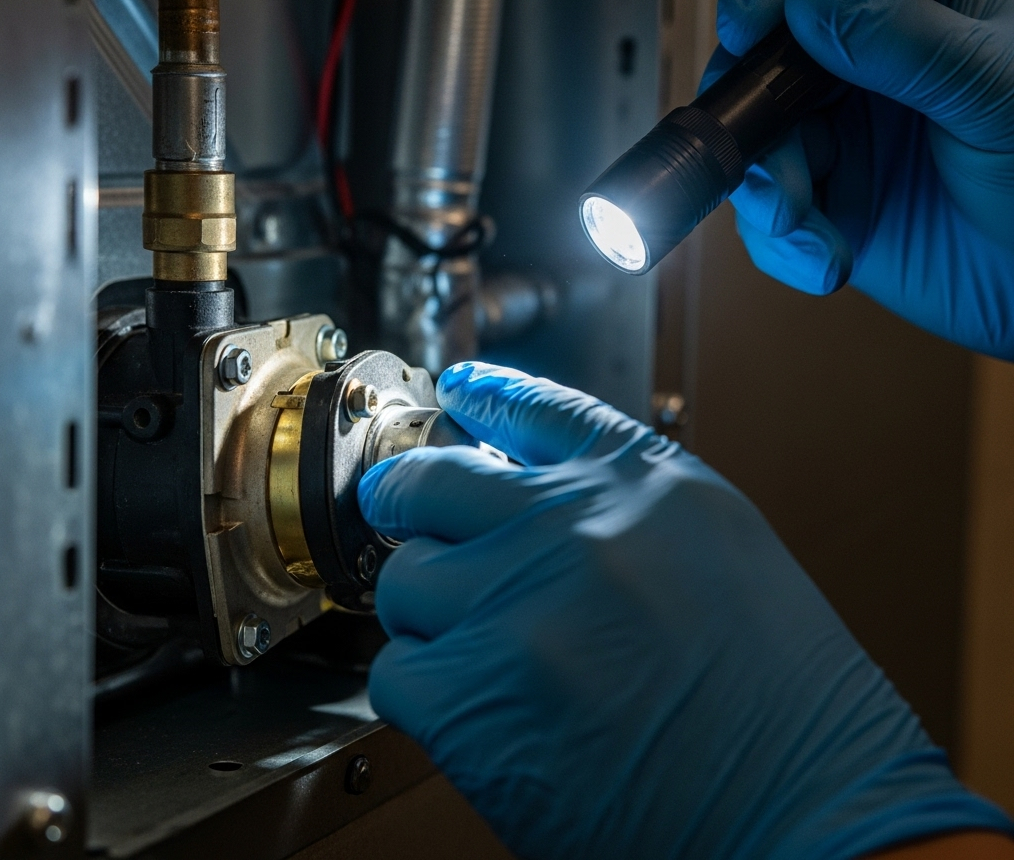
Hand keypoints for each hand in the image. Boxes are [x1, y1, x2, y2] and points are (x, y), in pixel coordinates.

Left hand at [359, 362, 1010, 858]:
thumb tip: (532, 486)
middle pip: (431, 480)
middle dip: (408, 498)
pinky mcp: (473, 697)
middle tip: (399, 510)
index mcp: (641, 485)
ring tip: (473, 644)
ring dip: (427, 610)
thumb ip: (626, 503)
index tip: (459, 393)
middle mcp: (571, 528)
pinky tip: (474, 703)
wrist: (811, 815)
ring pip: (406, 579)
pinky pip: (398, 670)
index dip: (484, 395)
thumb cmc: (787, 700)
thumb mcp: (722, 549)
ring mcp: (515, 605)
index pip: (532, 409)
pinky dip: (424, 688)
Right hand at [707, 0, 1013, 358]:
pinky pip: (765, 219)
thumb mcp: (996, 94)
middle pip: (762, 60)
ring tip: (802, 224)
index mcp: (918, 6)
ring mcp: (840, 140)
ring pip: (752, 146)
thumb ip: (909, 43)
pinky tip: (826, 256)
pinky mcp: (823, 207)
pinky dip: (781, 245)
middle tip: (773, 160)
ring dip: (765, 192)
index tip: (747, 24)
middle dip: (750, 118)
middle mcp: (865, 69)